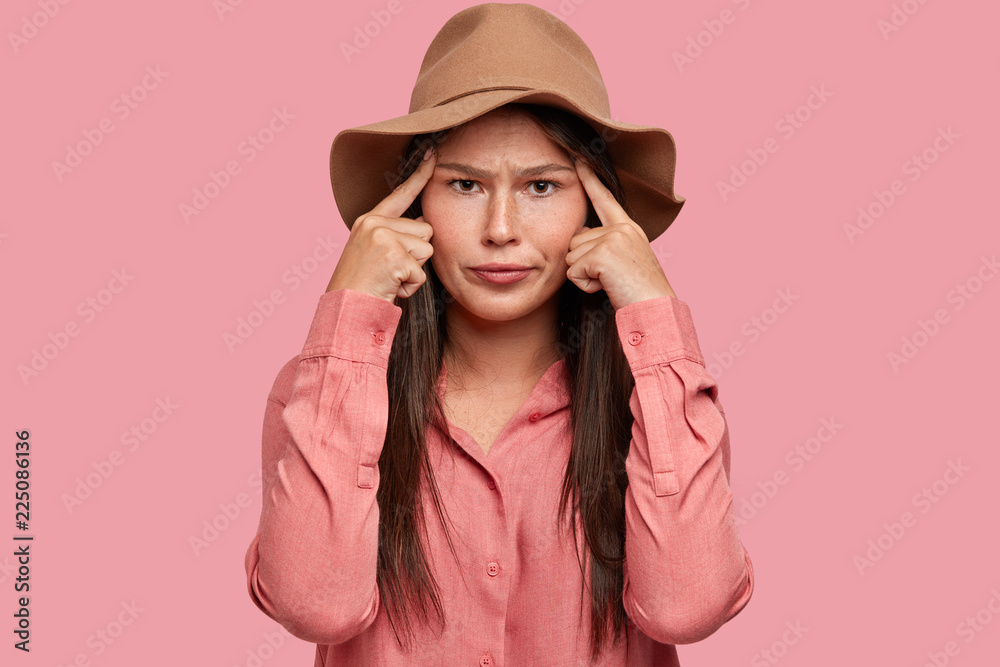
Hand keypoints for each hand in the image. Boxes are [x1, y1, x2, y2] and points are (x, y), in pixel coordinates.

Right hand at [326, 147, 436, 302]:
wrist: (345, 310)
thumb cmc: (362, 288)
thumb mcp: (375, 254)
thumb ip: (395, 236)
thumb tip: (425, 224)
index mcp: (369, 220)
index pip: (400, 194)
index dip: (420, 175)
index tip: (433, 153)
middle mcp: (373, 223)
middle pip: (425, 229)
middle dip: (416, 255)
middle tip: (390, 272)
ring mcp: (382, 237)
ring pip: (427, 250)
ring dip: (414, 271)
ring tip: (390, 280)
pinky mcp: (392, 255)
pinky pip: (421, 272)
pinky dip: (411, 286)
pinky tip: (391, 288)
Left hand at [565, 158, 676, 309]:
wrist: (655, 310)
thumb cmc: (638, 294)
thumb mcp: (623, 262)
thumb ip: (604, 244)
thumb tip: (581, 234)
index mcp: (628, 228)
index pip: (604, 198)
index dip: (589, 178)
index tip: (577, 157)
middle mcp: (622, 228)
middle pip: (575, 241)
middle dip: (584, 265)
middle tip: (611, 278)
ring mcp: (613, 238)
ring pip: (570, 256)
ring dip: (584, 276)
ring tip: (610, 283)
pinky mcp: (604, 253)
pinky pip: (573, 271)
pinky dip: (585, 285)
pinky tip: (607, 287)